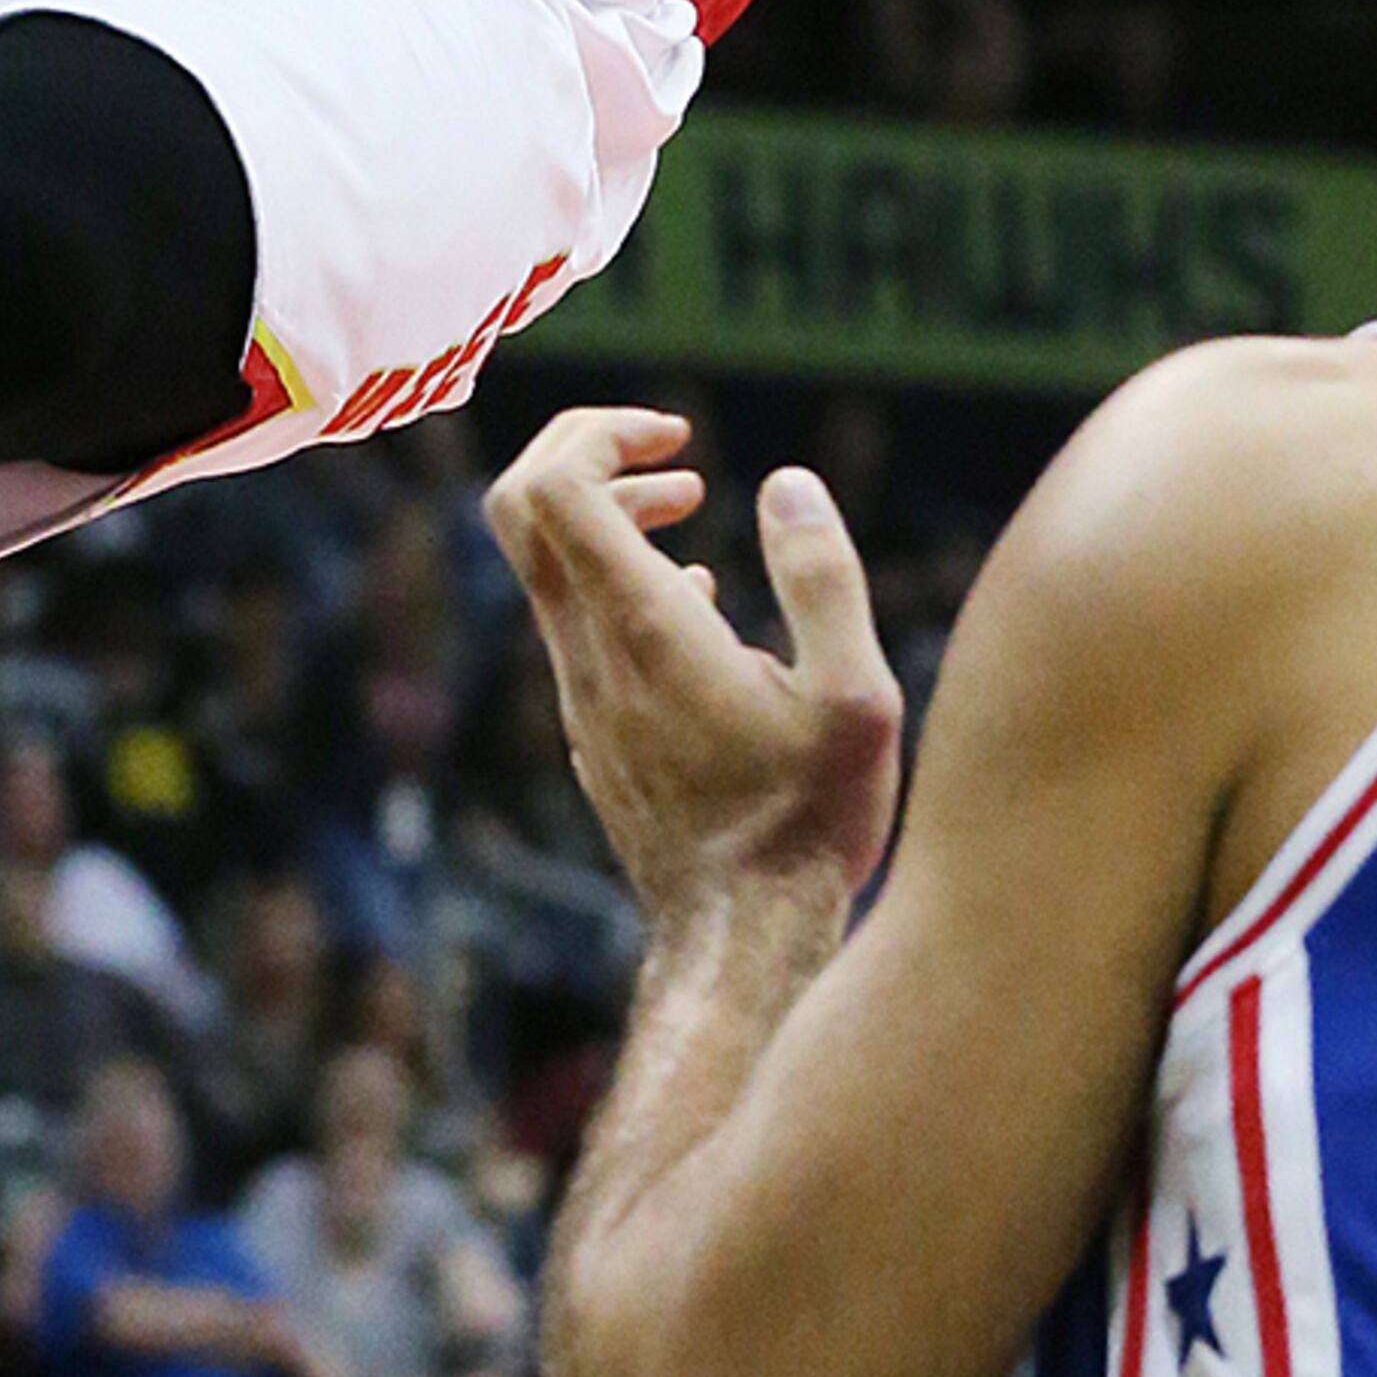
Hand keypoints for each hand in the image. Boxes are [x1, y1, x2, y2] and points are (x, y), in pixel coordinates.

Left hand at [488, 410, 905, 921]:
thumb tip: (785, 482)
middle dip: (589, 452)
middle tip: (673, 454)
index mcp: (644, 630)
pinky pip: (575, 622)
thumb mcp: (854, 695)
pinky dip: (620, 576)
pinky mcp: (593, 733)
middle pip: (523, 510)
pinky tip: (703, 603)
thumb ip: (821, 578)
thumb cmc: (806, 823)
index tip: (683, 439)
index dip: (602, 433)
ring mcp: (582, 699)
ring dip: (611, 515)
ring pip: (549, 568)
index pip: (552, 487)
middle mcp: (590, 657)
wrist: (740, 943)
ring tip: (695, 508)